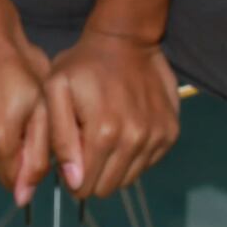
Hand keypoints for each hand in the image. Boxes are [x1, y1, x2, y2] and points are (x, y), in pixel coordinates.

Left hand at [42, 25, 180, 199]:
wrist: (126, 38)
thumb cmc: (84, 64)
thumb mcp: (56, 90)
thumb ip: (59, 138)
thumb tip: (74, 180)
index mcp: (104, 134)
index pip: (83, 187)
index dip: (71, 175)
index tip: (71, 153)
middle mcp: (135, 141)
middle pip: (107, 187)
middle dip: (93, 171)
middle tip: (87, 140)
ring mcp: (156, 137)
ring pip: (128, 179)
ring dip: (114, 163)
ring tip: (106, 132)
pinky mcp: (171, 132)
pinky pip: (147, 163)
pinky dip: (134, 153)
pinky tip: (126, 126)